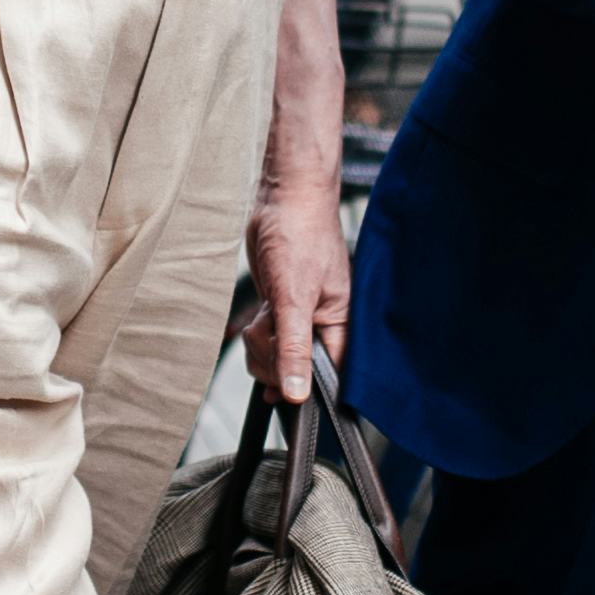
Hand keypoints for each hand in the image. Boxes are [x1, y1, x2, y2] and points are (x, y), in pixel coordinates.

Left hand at [242, 175, 350, 405]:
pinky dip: (255, 332)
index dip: (310, 389)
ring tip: (263, 316)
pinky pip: (264, 340)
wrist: (281, 199)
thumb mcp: (294, 297)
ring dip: (260, 343)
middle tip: (268, 333)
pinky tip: (258, 314)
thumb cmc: (300, 235)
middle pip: (296, 371)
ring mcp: (299, 319)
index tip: (287, 395)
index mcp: (340, 324)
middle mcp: (322, 325)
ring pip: (274, 358)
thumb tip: (297, 393)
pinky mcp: (279, 311)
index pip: (333, 377)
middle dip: (273, 359)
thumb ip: (294, 348)